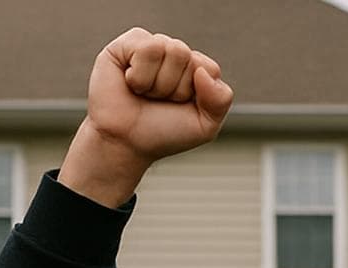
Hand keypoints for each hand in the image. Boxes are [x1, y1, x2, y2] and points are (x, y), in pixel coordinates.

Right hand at [60, 27, 233, 206]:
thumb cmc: (163, 133)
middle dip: (175, 88)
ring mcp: (151, 46)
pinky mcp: (127, 44)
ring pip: (171, 49)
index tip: (179, 107)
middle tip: (158, 101)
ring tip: (144, 93)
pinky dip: (140, 74)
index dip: (194, 93)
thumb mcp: (204, 126)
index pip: (209, 68)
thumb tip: (203, 71)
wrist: (126, 143)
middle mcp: (174, 54)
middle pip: (187, 56)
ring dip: (158, 83)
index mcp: (195, 70)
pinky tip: (130, 82)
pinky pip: (148, 48)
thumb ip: (221, 100)